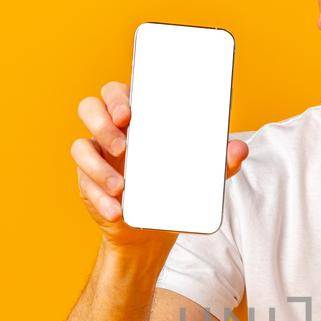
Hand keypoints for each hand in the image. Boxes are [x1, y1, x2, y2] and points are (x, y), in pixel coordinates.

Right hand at [71, 79, 249, 252]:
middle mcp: (111, 130)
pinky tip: (116, 209)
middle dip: (103, 123)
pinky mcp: (88, 182)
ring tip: (121, 185)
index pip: (118, 92)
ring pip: (80, 146)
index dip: (117, 96)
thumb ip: (220, 161)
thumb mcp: (200, 175)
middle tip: (123, 144)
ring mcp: (96, 155)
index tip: (128, 112)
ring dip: (97, 165)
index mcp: (137, 117)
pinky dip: (99, 198)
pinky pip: (84, 183)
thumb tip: (240, 149)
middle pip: (91, 109)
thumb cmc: (175, 186)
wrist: (152, 229)